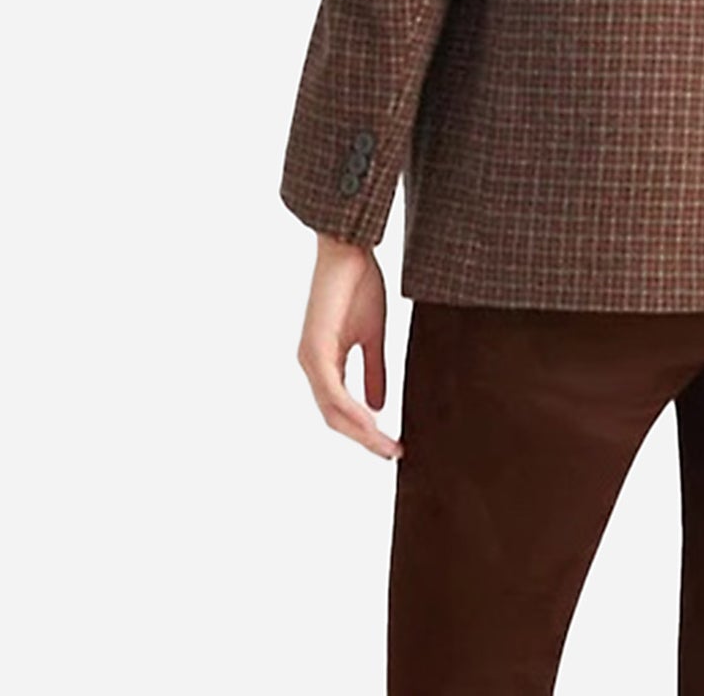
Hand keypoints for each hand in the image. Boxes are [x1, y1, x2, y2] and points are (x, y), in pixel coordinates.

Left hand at [295, 233, 402, 458]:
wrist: (349, 249)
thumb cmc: (359, 284)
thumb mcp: (372, 336)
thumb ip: (373, 371)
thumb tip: (379, 407)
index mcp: (324, 363)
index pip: (341, 410)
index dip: (365, 431)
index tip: (391, 445)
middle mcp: (311, 365)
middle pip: (335, 418)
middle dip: (365, 439)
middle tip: (394, 453)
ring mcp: (310, 358)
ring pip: (332, 410)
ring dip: (361, 432)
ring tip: (387, 445)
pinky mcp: (315, 348)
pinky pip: (332, 391)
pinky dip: (352, 410)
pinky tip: (372, 422)